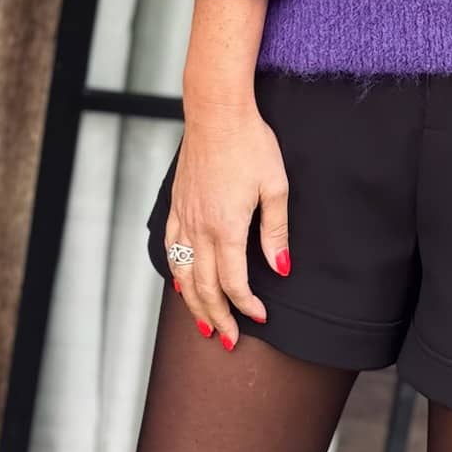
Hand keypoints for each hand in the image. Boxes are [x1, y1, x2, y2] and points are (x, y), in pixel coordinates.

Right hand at [164, 107, 291, 348]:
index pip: (234, 282)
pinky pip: (171, 248)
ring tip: (204, 324)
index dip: (247, 305)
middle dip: (218, 317)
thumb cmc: (250, 143)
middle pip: (204, 286)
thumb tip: (280, 268)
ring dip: (192, 303)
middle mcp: (200, 227)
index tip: (260, 316)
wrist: (216, 111)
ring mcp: (184, 217)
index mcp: (227, 227)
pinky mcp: (177, 205)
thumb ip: (276, 232)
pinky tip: (180, 282)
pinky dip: (175, 272)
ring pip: (182, 273)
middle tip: (229, 339)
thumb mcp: (275, 186)